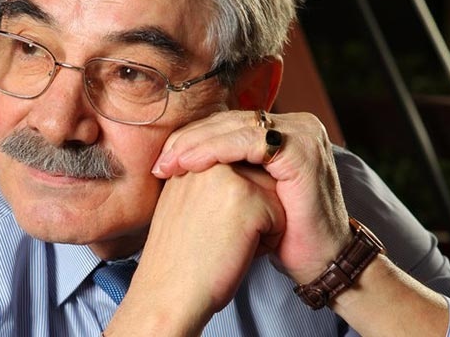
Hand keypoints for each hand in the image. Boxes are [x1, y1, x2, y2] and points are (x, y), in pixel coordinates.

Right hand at [115, 162, 284, 335]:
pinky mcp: (248, 198)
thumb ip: (207, 177)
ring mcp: (228, 176)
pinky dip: (267, 241)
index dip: (232, 204)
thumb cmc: (178, 256)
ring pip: (274, 195)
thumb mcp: (183, 201)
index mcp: (189, 156)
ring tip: (226, 241)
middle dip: (252, 209)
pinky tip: (236, 251)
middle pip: (259, 178)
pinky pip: (282, 217)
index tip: (206, 225)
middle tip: (216, 235)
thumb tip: (249, 170)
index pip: (239, 168)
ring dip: (262, 223)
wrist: (167, 293)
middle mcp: (207, 159)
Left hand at [151, 110, 351, 283]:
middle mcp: (296, 125)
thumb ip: (226, 168)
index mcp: (283, 130)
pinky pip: (248, 142)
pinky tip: (190, 164)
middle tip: (159, 162)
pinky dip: (215, 150)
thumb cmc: (280, 233)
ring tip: (168, 164)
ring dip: (196, 144)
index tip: (161, 161)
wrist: (318, 263)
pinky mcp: (302, 149)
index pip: (228, 124)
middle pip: (229, 123)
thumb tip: (176, 157)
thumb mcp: (249, 192)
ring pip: (235, 128)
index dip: (192, 139)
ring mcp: (302, 133)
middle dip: (189, 141)